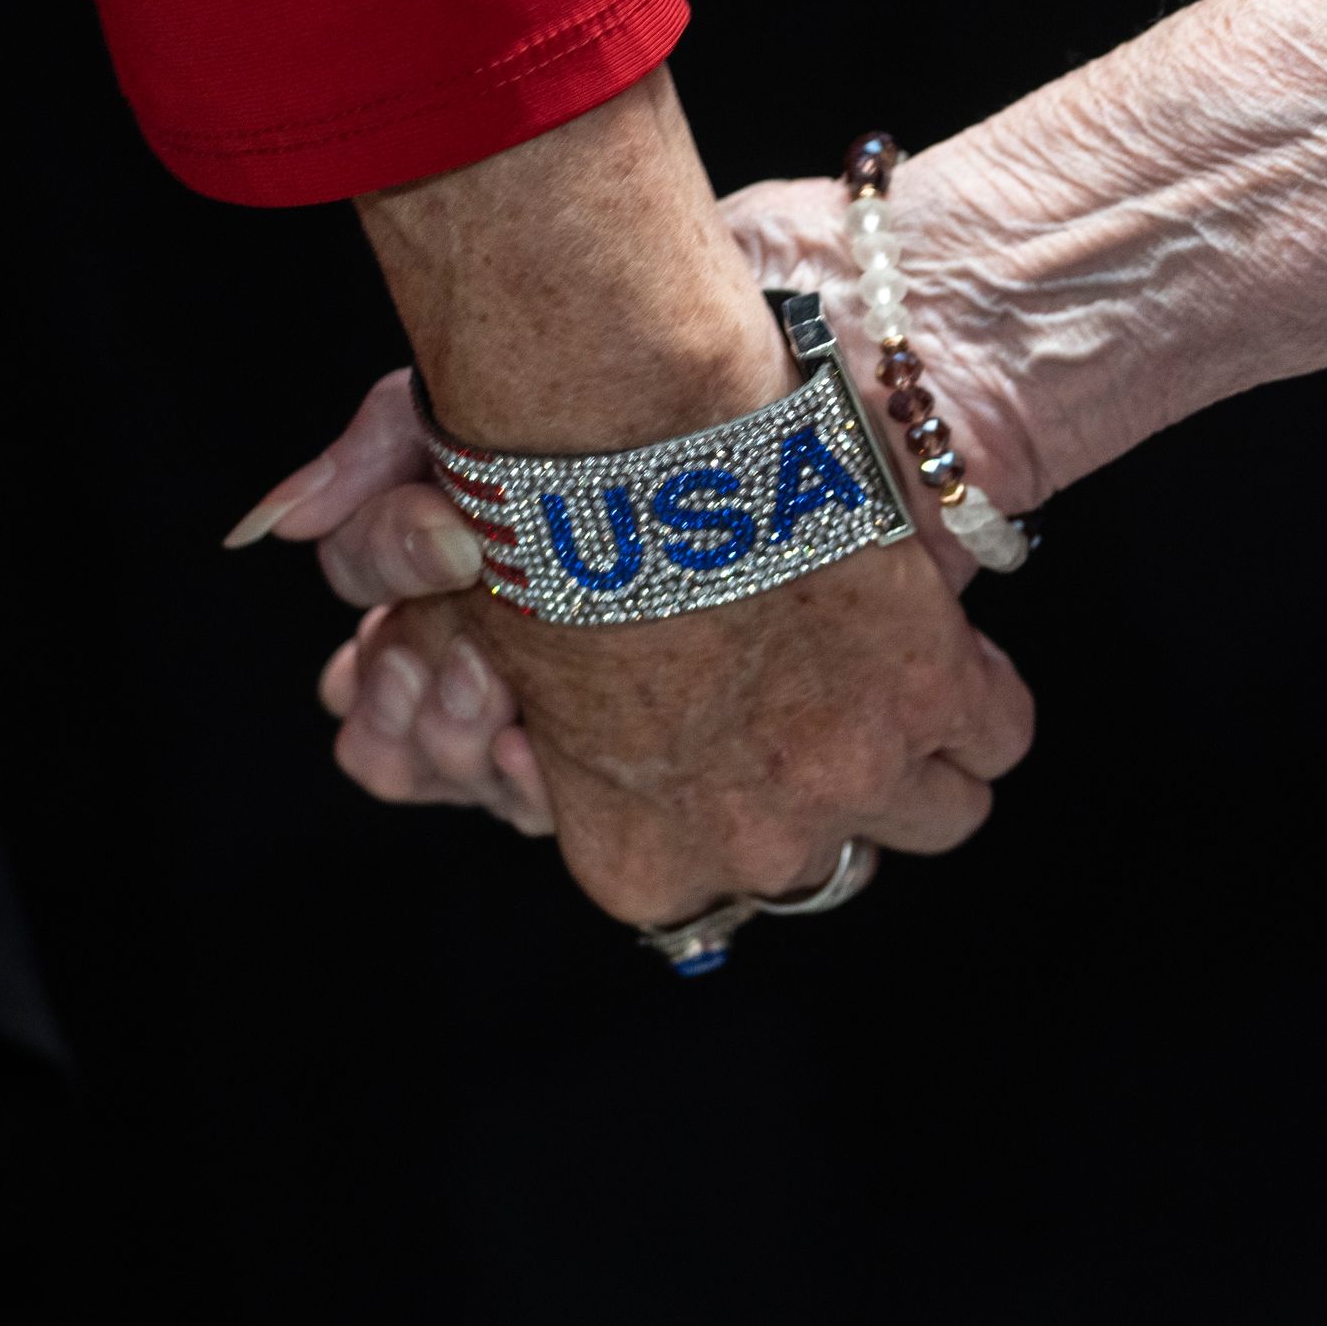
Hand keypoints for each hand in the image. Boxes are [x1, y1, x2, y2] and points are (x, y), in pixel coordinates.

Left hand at [234, 363, 1035, 922]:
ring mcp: (853, 774)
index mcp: (636, 858)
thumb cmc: (531, 523)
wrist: (629, 431)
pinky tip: (933, 643)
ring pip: (934, 816)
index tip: (718, 760)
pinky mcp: (932, 691)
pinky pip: (994, 739)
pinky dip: (974, 696)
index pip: (706, 895)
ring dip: (913, 758)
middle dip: (817, 792)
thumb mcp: (472, 630)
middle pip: (828, 864)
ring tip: (881, 688)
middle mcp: (756, 843)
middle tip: (797, 706)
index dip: (715, 819)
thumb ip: (432, 675)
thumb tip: (332, 616)